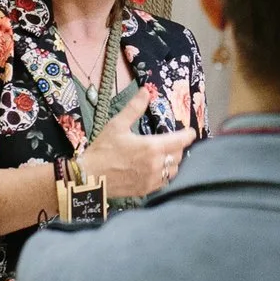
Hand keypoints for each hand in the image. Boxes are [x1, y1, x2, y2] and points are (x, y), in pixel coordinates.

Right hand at [79, 85, 197, 196]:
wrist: (89, 177)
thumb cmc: (103, 150)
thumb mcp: (117, 124)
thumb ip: (134, 108)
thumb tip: (146, 91)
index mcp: (152, 147)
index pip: (180, 141)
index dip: (188, 135)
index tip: (190, 132)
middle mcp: (156, 165)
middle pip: (179, 155)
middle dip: (178, 147)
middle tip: (173, 141)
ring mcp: (153, 180)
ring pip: (173, 171)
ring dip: (173, 162)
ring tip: (167, 155)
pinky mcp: (146, 190)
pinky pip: (164, 182)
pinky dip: (165, 175)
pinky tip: (158, 170)